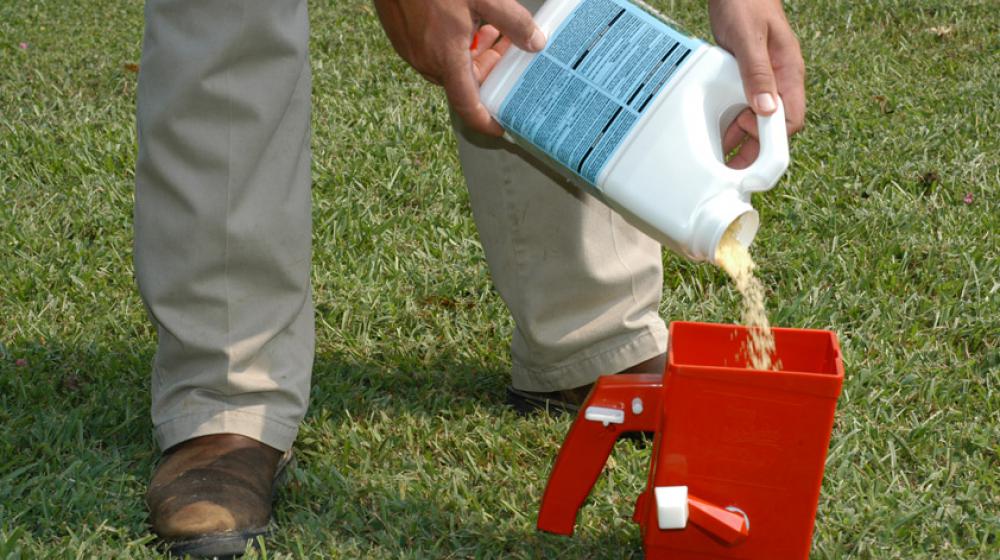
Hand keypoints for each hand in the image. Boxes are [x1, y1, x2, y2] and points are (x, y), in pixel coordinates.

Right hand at [374, 0, 545, 136]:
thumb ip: (512, 22)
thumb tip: (536, 42)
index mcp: (446, 59)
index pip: (468, 105)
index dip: (486, 122)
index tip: (502, 127)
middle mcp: (426, 61)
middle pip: (464, 81)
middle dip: (490, 69)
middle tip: (510, 50)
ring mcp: (411, 50)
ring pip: (449, 65)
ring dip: (473, 54)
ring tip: (491, 29)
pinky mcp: (402, 37)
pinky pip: (433, 51)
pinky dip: (454, 44)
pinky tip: (465, 19)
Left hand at [708, 0, 804, 168]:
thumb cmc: (746, 4)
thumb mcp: (750, 39)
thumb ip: (757, 73)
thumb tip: (766, 110)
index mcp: (789, 74)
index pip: (790, 121)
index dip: (773, 143)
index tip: (754, 161)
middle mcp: (780, 81)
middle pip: (773, 126)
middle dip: (755, 148)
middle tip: (732, 167)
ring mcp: (764, 80)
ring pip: (757, 119)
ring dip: (740, 136)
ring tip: (720, 156)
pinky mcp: (747, 78)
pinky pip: (743, 106)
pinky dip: (731, 119)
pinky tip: (716, 130)